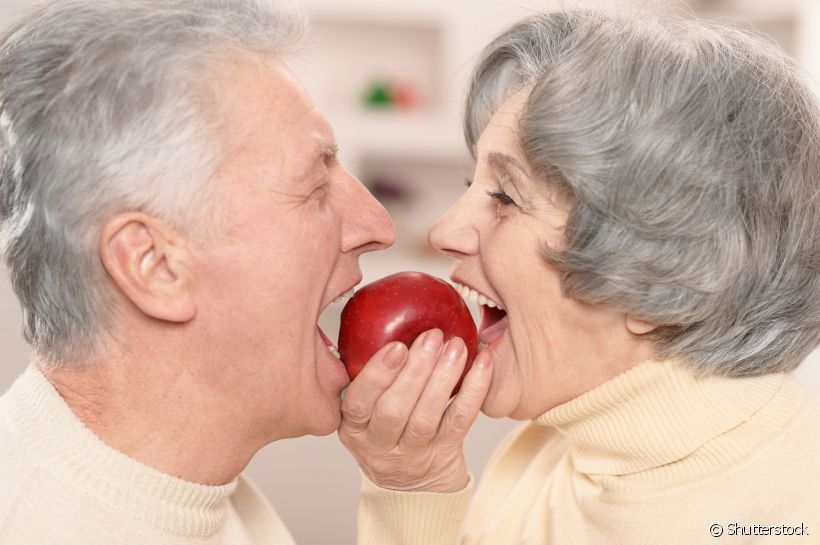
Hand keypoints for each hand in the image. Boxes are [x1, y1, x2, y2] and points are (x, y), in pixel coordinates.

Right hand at [338, 328, 492, 492]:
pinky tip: (482, 364)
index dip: (377, 375)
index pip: (358, 402)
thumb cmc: (387, 429)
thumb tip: (383, 315)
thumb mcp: (364, 410)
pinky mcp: (444, 453)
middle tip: (432, 336)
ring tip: (456, 346)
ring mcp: (413, 453)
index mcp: (354, 427)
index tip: (396, 346)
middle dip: (415, 371)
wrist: (412, 485)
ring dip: (444, 378)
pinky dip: (473, 391)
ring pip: (427, 417)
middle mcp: (379, 445)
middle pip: (394, 410)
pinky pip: (460, 421)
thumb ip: (369, 374)